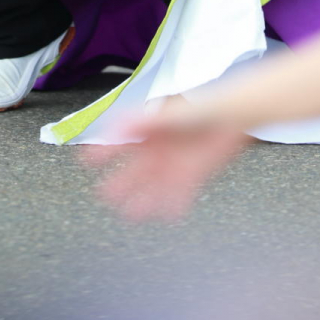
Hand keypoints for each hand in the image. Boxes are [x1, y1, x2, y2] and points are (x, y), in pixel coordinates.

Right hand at [78, 96, 249, 221]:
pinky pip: (181, 191)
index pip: (122, 140)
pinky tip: (168, 215)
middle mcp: (160, 146)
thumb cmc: (203, 105)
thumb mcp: (172, 112)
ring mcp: (176, 160)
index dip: (104, 150)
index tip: (85, 161)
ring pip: (156, 184)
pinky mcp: (194, 172)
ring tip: (132, 214)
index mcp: (151, 127)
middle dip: (121, 182)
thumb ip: (148, 120)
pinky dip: (175, 203)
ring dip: (145, 199)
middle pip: (136, 168)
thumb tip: (119, 124)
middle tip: (105, 196)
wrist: (234, 113)